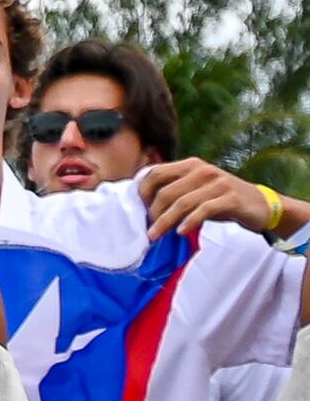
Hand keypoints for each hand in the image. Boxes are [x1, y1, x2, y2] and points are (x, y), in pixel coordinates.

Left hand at [142, 159, 279, 239]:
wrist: (261, 205)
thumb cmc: (221, 199)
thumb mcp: (196, 189)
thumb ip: (175, 190)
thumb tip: (143, 206)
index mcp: (190, 164)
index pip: (155, 173)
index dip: (143, 193)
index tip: (139, 211)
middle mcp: (202, 170)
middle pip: (165, 191)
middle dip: (153, 212)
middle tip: (148, 230)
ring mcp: (217, 183)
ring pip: (181, 203)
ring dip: (165, 222)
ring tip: (155, 236)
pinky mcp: (230, 198)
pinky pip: (203, 210)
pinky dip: (189, 222)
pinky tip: (180, 232)